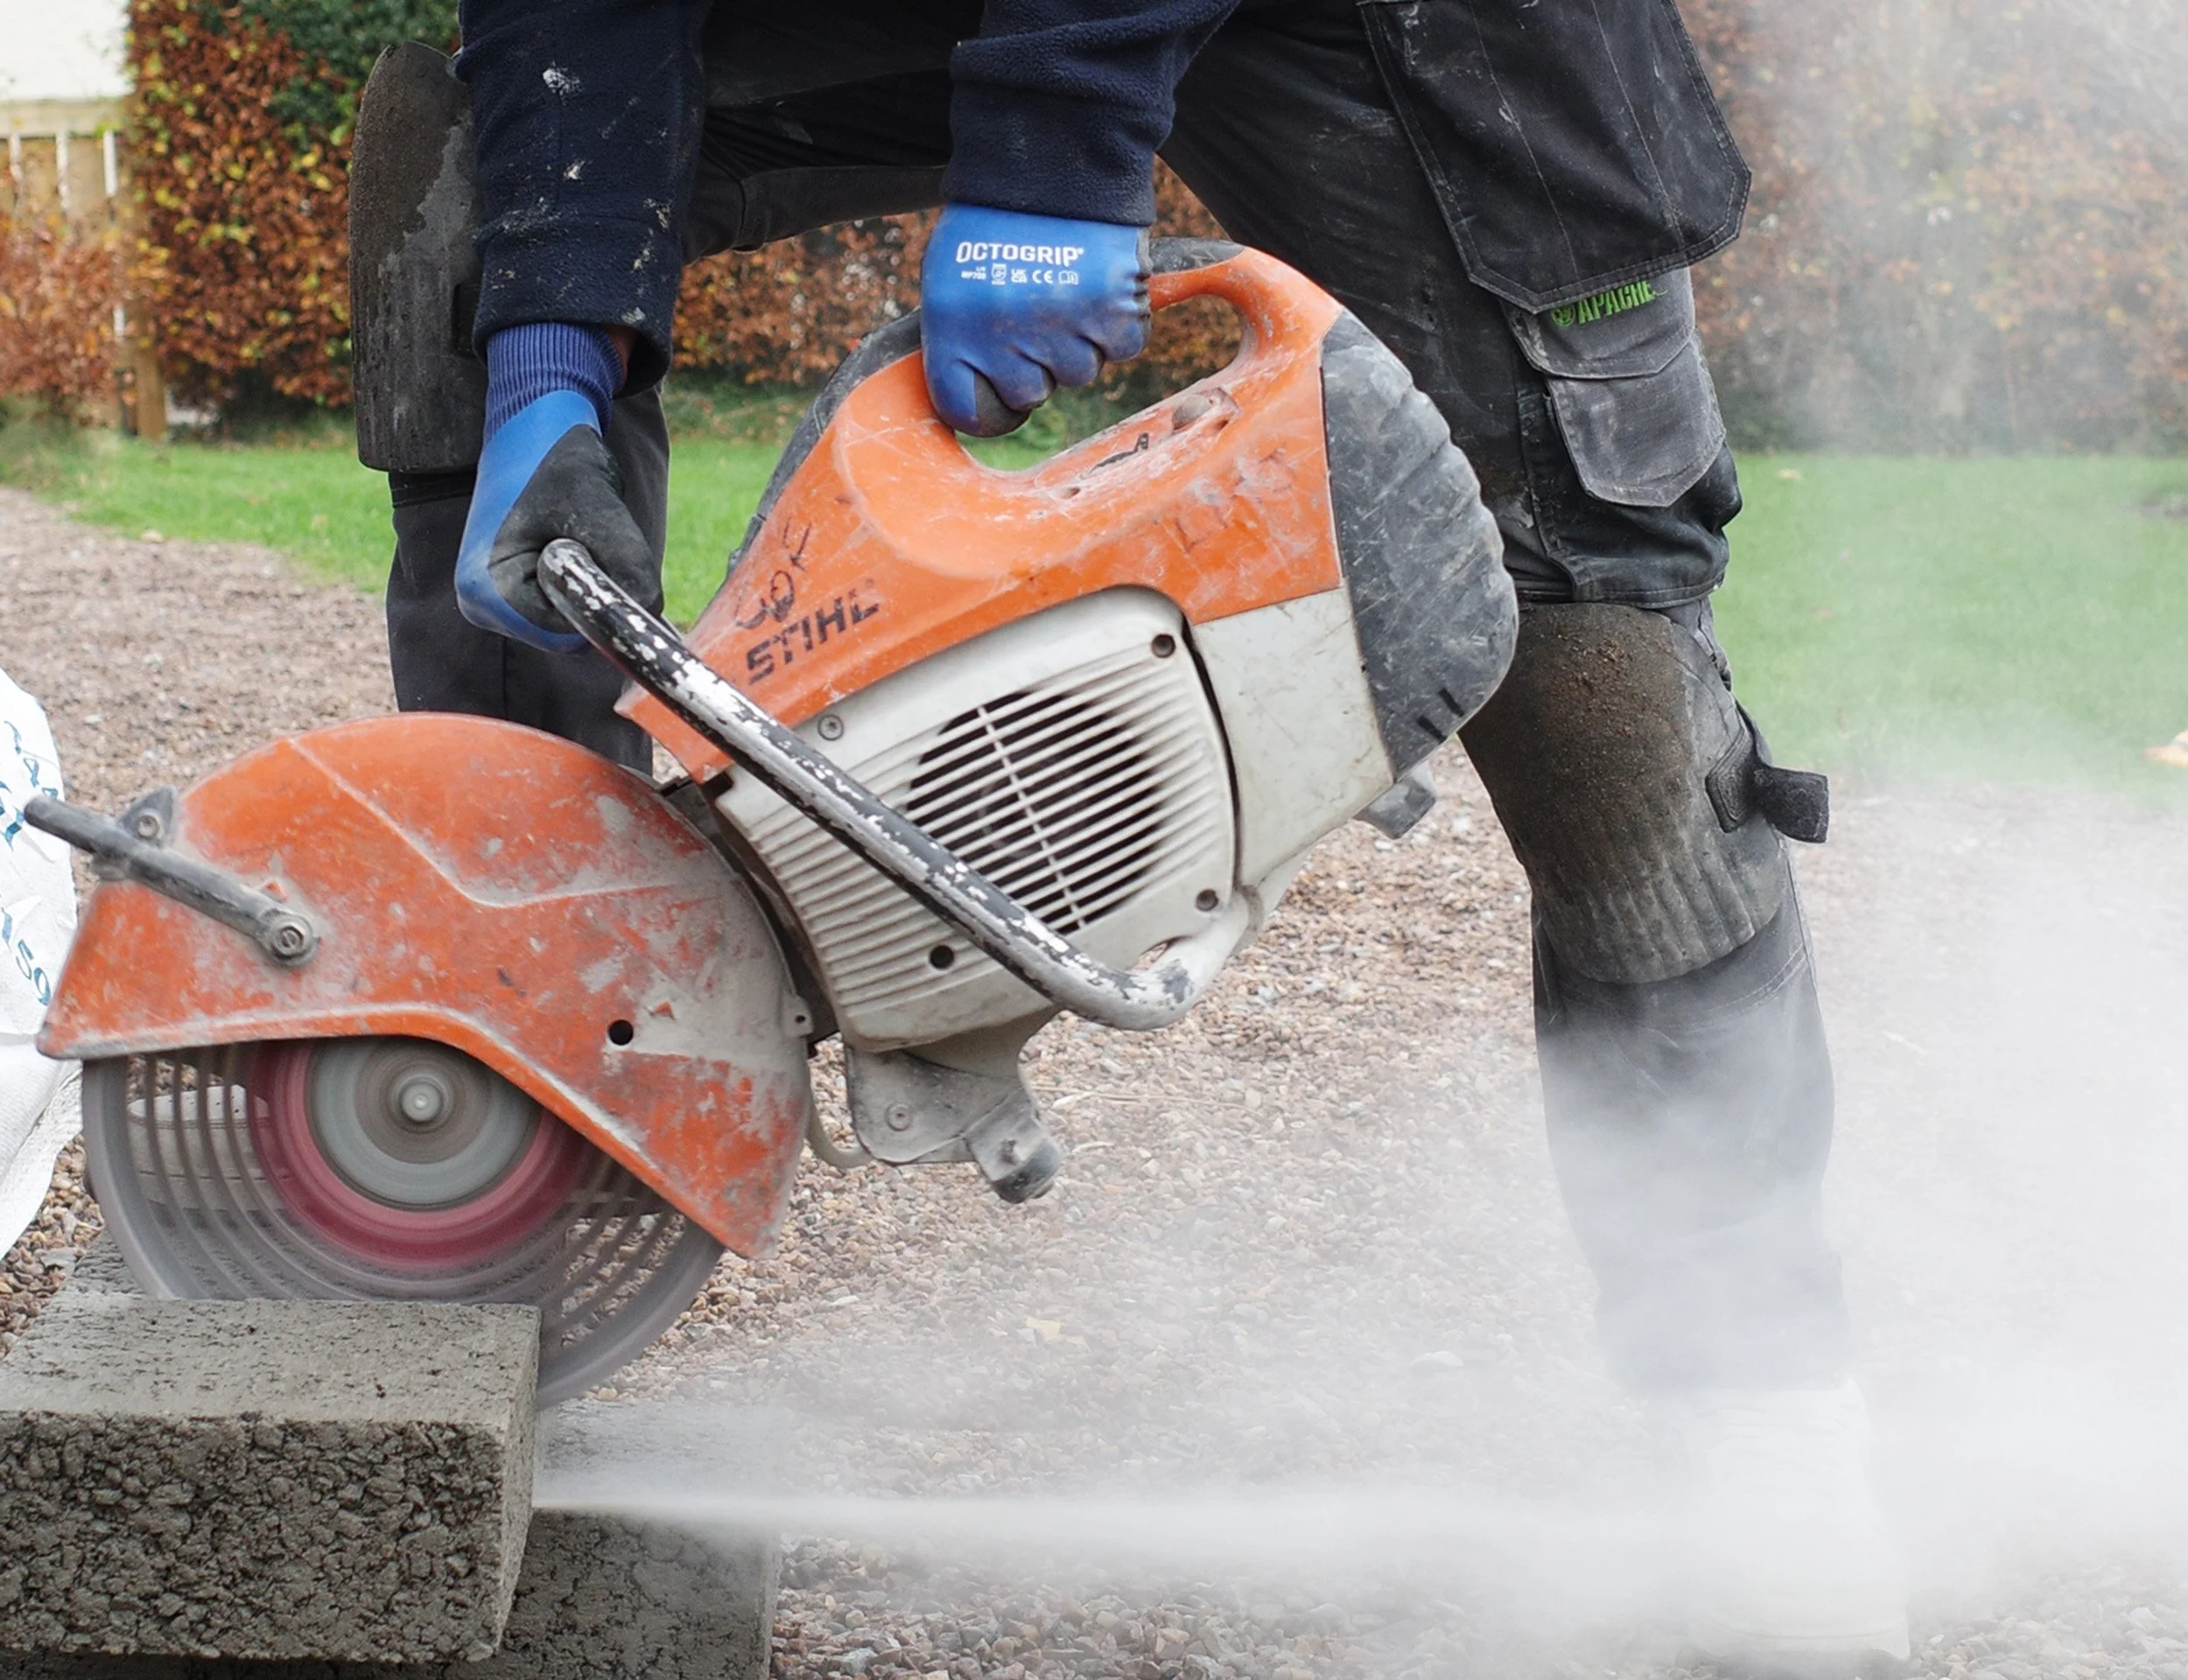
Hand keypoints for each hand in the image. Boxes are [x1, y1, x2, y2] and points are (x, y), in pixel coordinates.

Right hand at [456, 324, 655, 651]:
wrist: (534, 426)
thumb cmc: (559, 461)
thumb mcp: (602, 515)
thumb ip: (630, 573)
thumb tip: (650, 619)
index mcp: (485, 591)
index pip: (565, 637)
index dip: (602, 605)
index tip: (608, 554)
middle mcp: (479, 605)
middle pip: (565, 636)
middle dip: (596, 596)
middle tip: (594, 536)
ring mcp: (489, 602)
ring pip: (568, 622)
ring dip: (591, 585)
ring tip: (579, 532)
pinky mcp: (508, 593)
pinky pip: (561, 606)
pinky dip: (582, 581)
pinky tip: (573, 541)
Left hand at [919, 205, 1150, 435]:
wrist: (1050, 155)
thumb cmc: (993, 219)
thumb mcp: (948, 277)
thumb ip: (956, 341)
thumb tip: (970, 397)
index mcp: (953, 330)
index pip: (965, 410)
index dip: (983, 404)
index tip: (995, 390)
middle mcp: (1005, 337)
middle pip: (1031, 395)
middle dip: (1036, 362)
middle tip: (1035, 307)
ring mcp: (1062, 328)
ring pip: (1079, 373)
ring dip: (1079, 340)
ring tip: (1066, 285)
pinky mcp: (1114, 312)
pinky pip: (1121, 347)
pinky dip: (1117, 322)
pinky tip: (1098, 284)